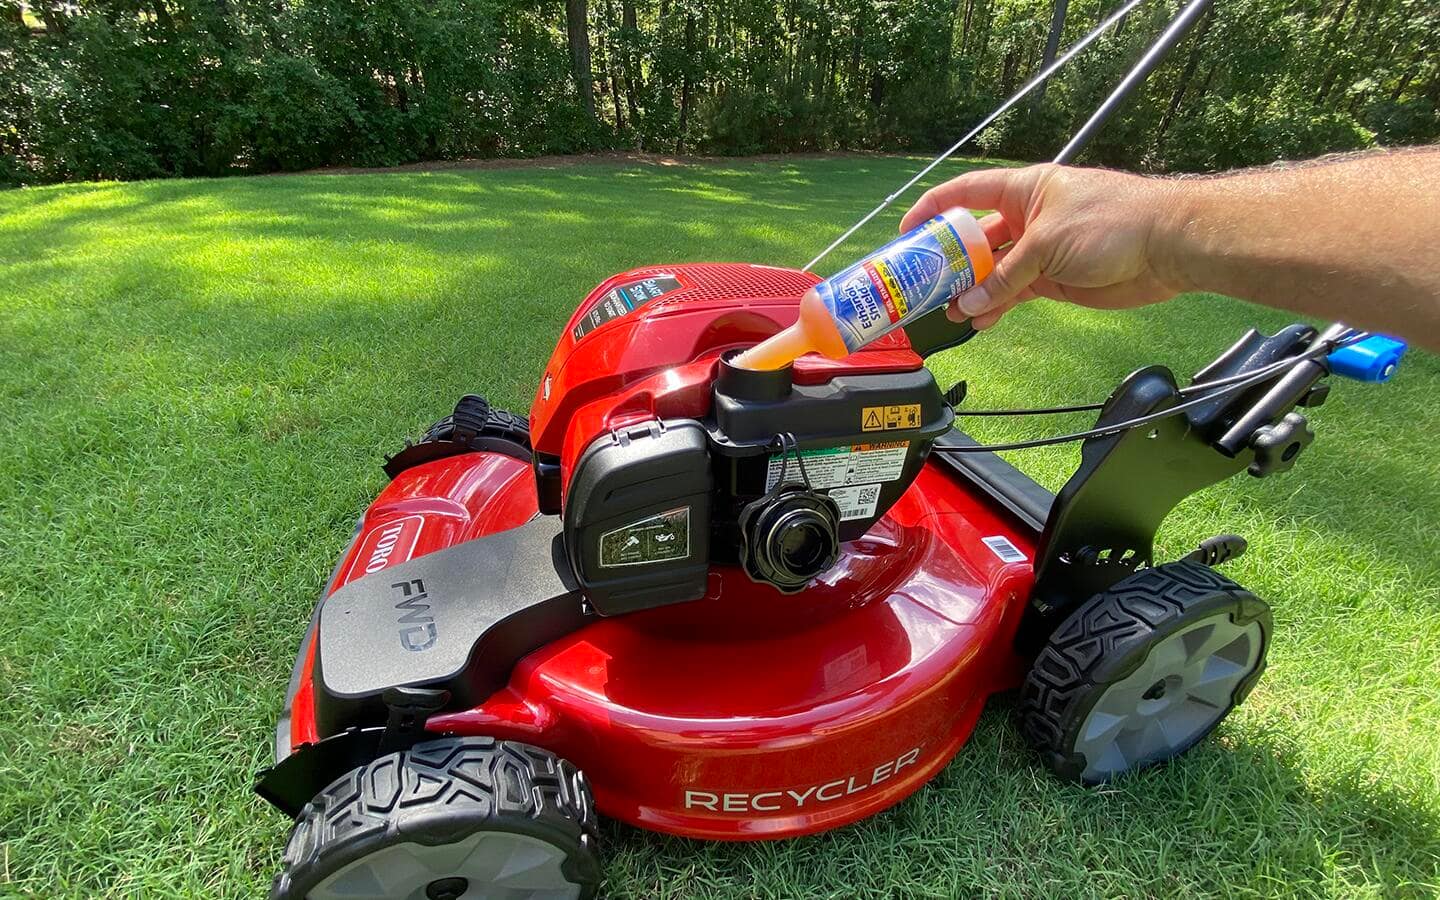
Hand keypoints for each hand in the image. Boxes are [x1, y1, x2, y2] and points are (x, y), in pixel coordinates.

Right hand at [899, 164, 1187, 328]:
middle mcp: (1027, 217)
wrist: (1166, 246)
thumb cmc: (1110, 221)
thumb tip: (969, 302)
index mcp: (1023, 190)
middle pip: (976, 238)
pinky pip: (1015, 292)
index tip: (906, 232)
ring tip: (950, 312)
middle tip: (922, 284)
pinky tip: (980, 320)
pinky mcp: (1054, 278)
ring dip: (972, 290)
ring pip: (994, 271)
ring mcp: (1040, 250)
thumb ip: (1006, 275)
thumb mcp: (1048, 243)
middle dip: (949, 262)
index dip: (933, 209)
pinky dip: (997, 306)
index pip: (966, 193)